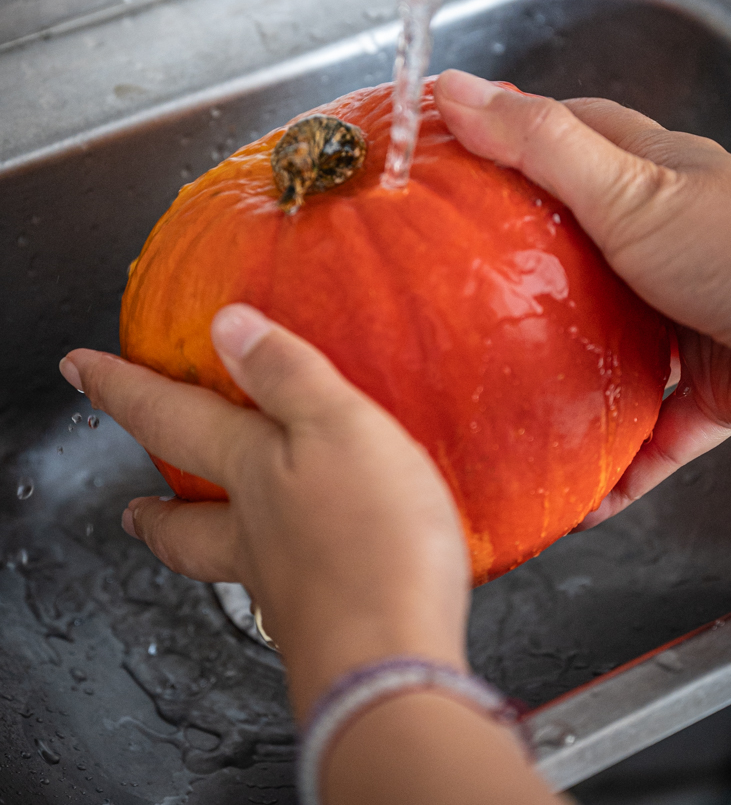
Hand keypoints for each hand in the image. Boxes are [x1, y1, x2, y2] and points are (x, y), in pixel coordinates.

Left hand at [60, 305, 469, 719]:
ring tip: (211, 535)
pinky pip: (289, 593)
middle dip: (152, 507)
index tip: (77, 370)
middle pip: (183, 519)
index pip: (170, 418)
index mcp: (251, 473)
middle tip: (130, 505)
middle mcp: (254, 534)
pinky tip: (317, 573)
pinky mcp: (329, 626)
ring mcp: (285, 588)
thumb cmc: (370, 542)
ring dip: (206, 543)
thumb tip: (225, 324)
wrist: (392, 666)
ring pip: (227, 560)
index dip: (122, 389)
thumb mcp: (337, 425)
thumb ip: (285, 374)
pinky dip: (285, 577)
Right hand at [434, 69, 730, 525]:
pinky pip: (650, 429)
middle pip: (568, 241)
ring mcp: (679, 312)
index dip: (499, 140)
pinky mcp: (704, 385)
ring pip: (602, 338)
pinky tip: (578, 498)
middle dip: (511, 263)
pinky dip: (618, 461)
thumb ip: (540, 145)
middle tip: (442, 290)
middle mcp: (658, 236)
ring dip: (556, 365)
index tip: (438, 165)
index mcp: (642, 174)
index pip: (560, 135)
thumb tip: (454, 89)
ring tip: (489, 390)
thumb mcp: (626, 189)